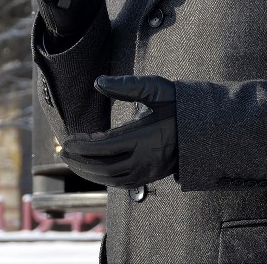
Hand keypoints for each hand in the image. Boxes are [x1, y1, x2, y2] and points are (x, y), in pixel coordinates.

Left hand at [60, 75, 177, 187]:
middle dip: (79, 161)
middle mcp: (146, 159)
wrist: (204, 128)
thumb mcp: (155, 88)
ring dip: (88, 172)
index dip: (82, 146)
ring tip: (72, 161)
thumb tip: (98, 82)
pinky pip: (122, 183)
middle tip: (62, 153)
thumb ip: (126, 85)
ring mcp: (149, 171)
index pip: (105, 147)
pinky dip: (103, 178)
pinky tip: (92, 168)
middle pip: (104, 166)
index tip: (67, 140)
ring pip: (111, 178)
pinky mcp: (151, 177)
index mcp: (145, 137)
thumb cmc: (177, 104)